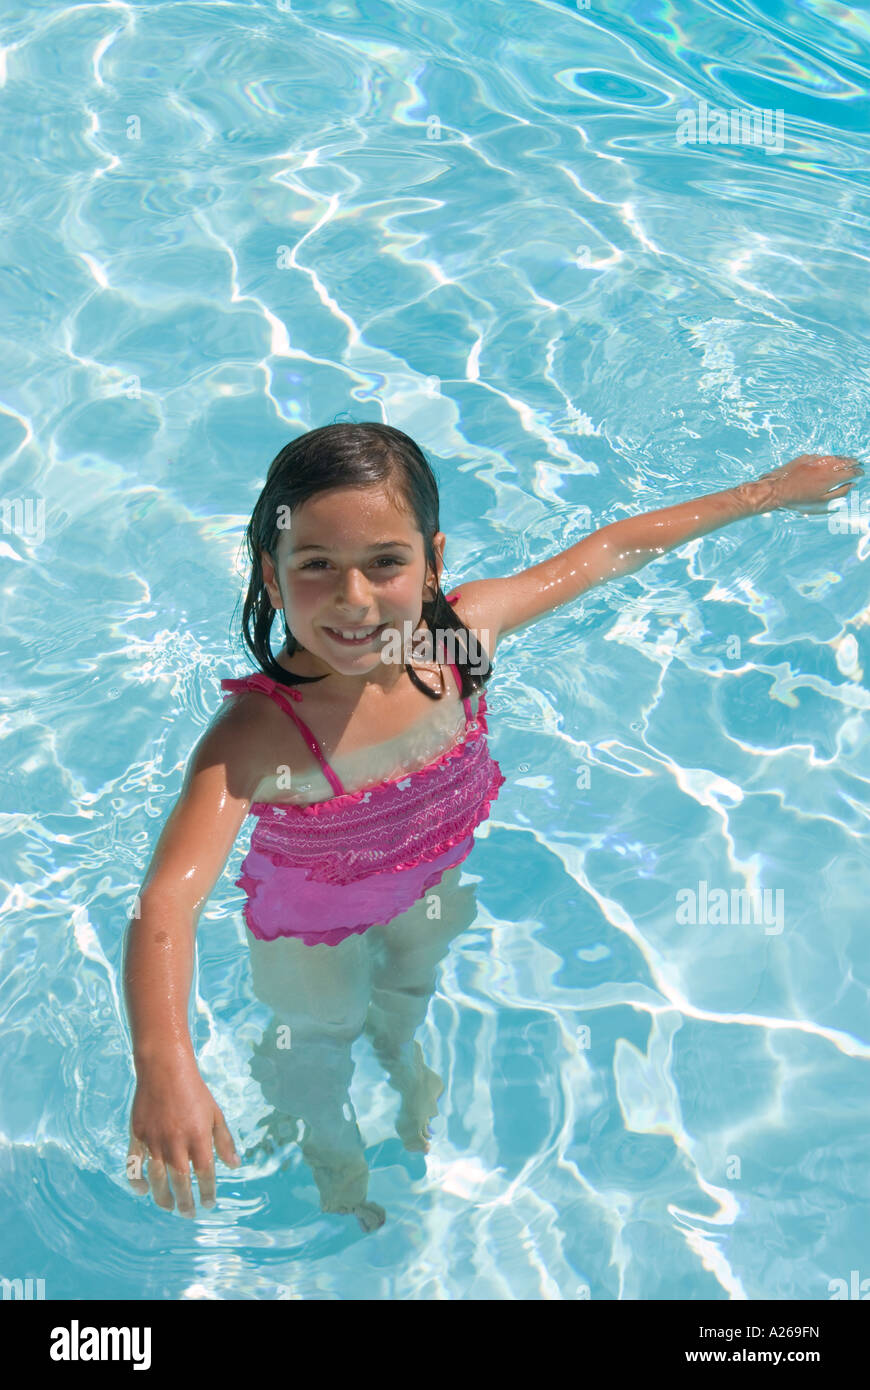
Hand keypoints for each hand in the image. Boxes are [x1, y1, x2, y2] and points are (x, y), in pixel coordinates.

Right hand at [127, 1054, 240, 1215]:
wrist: (165, 1069)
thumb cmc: (194, 1091)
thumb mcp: (215, 1113)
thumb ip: (224, 1141)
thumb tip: (234, 1165)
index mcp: (198, 1137)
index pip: (205, 1174)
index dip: (207, 1192)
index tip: (209, 1204)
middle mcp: (176, 1142)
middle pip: (180, 1183)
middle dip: (185, 1202)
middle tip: (188, 1214)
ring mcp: (155, 1140)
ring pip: (157, 1179)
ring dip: (163, 1198)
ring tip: (169, 1207)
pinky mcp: (138, 1136)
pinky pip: (134, 1165)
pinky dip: (137, 1181)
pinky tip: (144, 1191)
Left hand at [756, 453, 863, 513]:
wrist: (777, 489)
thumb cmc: (799, 500)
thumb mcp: (822, 502)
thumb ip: (839, 492)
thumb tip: (852, 484)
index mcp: (831, 478)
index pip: (851, 472)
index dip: (858, 472)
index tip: (861, 473)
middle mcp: (825, 465)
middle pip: (844, 461)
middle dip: (853, 462)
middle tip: (858, 463)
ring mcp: (815, 459)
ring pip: (833, 457)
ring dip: (842, 458)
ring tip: (847, 460)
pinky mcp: (806, 457)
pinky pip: (821, 456)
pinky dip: (827, 459)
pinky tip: (827, 462)